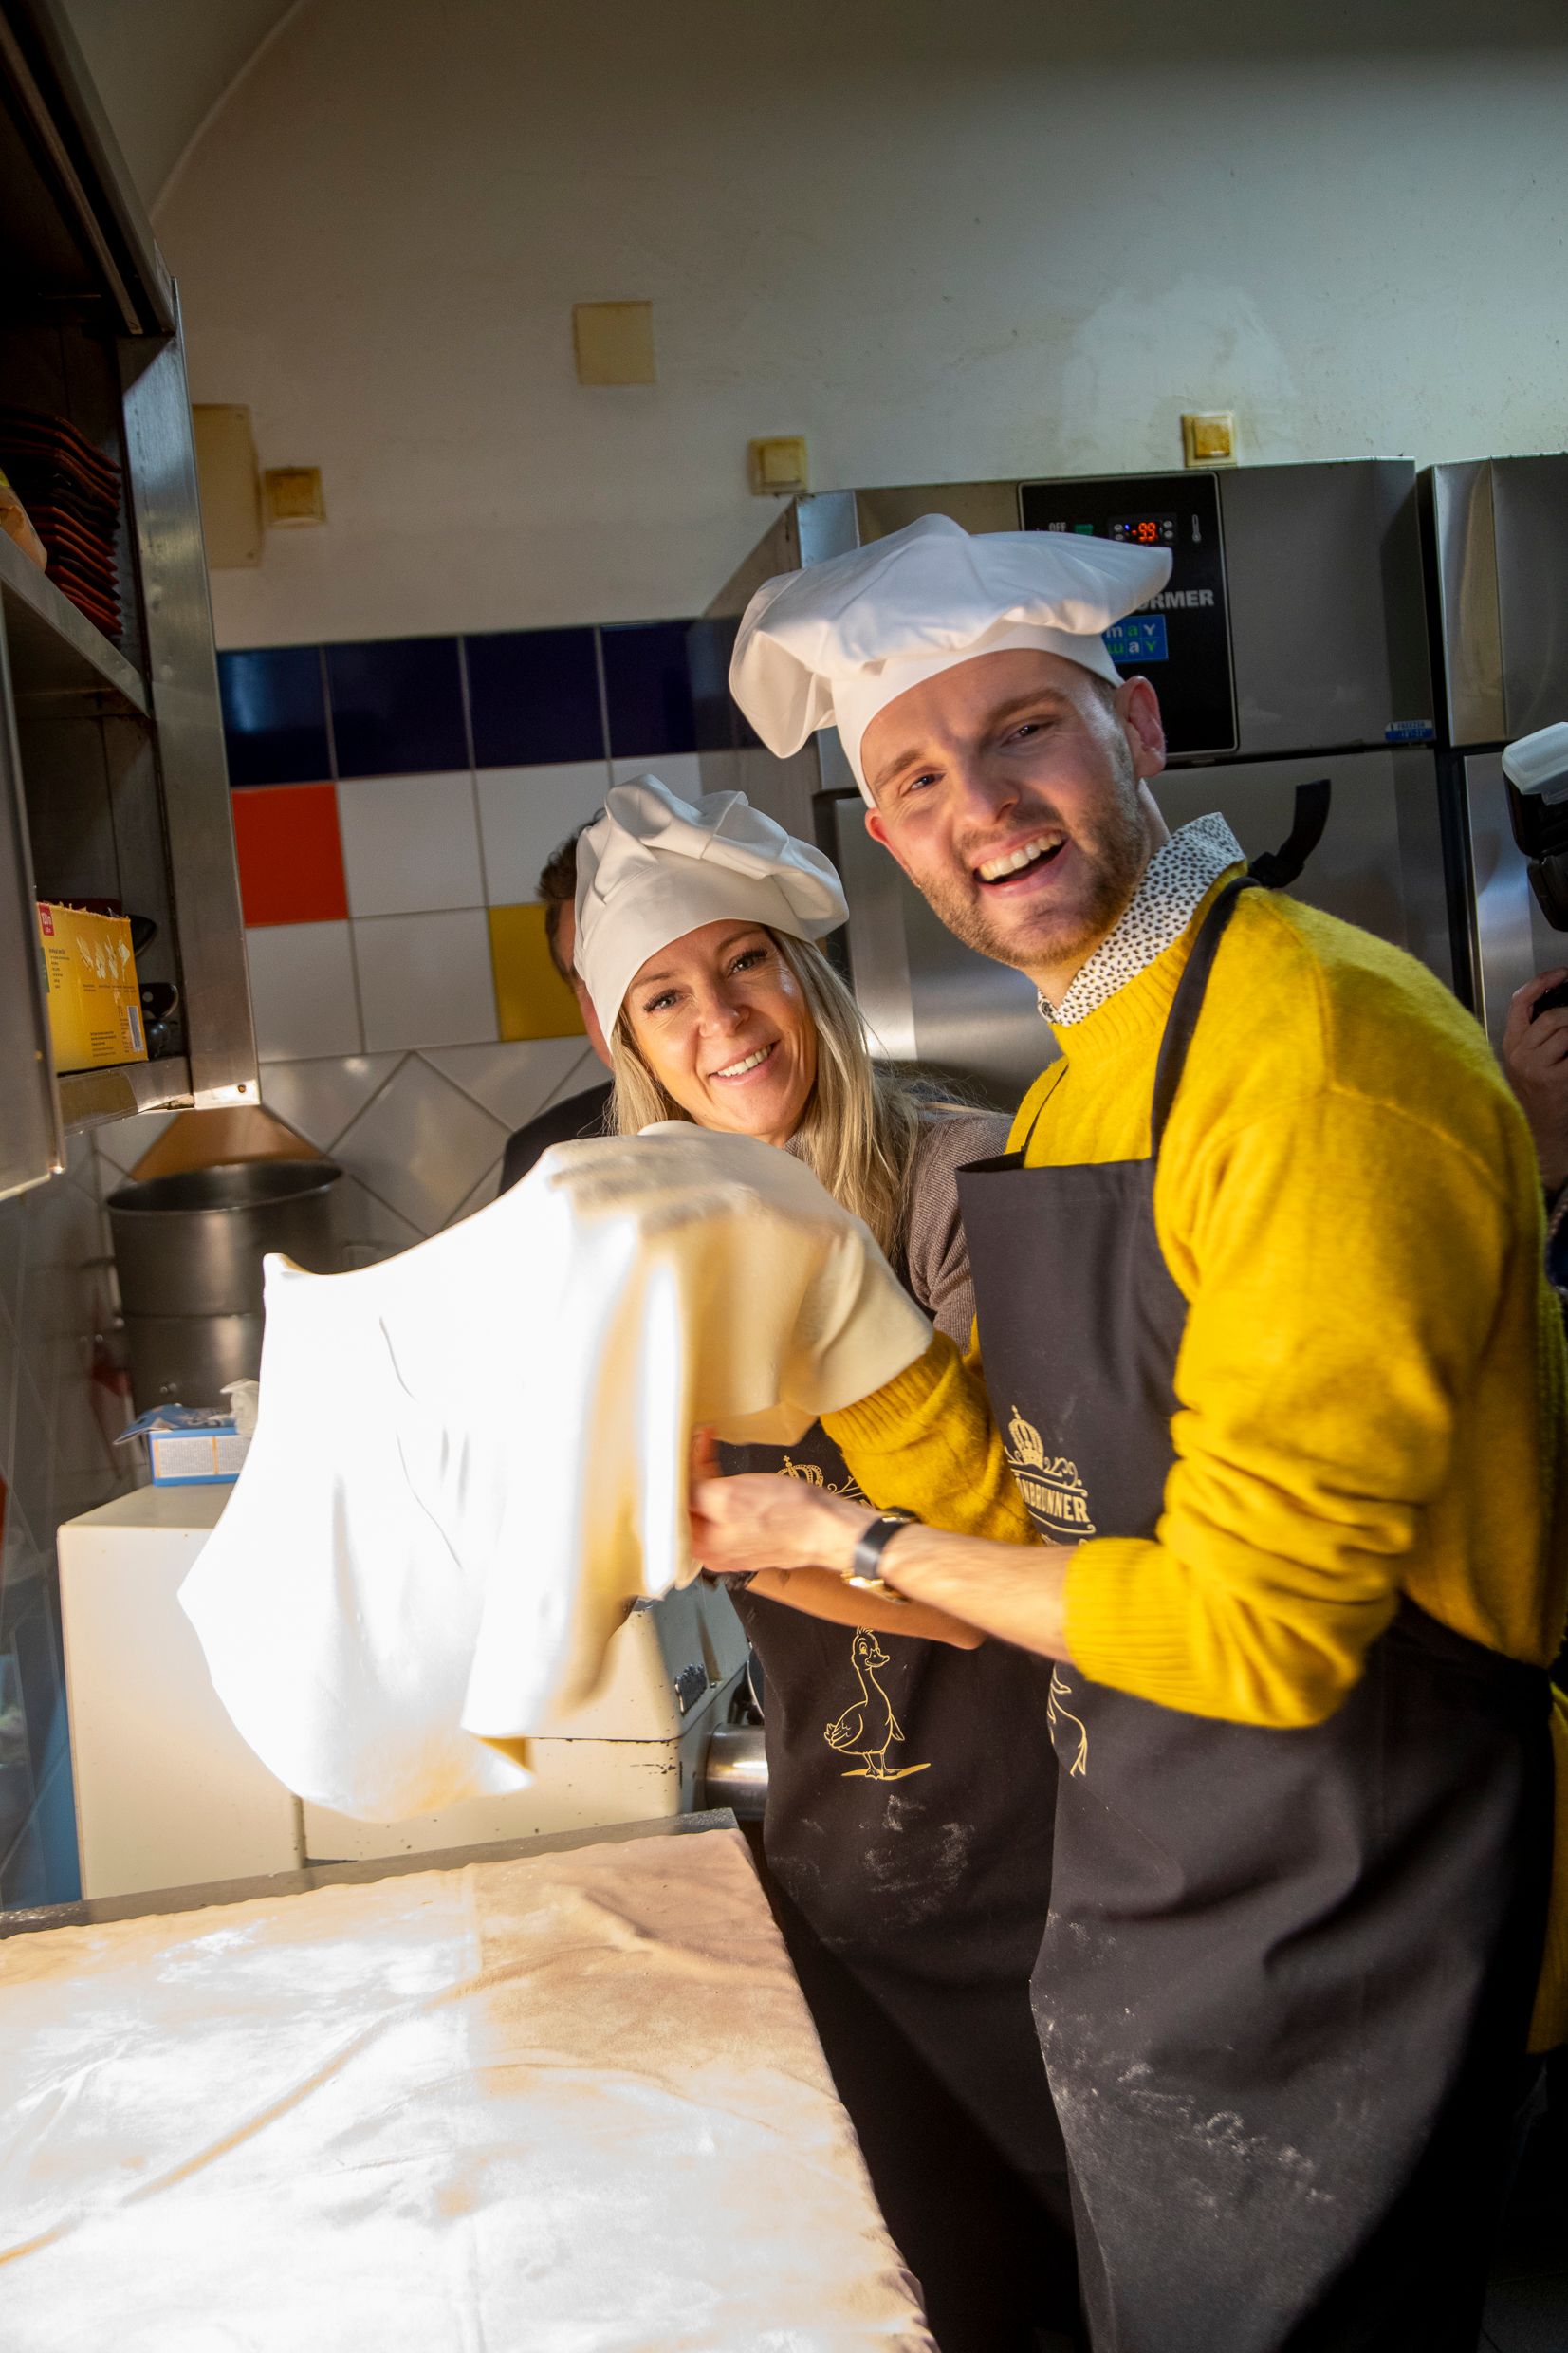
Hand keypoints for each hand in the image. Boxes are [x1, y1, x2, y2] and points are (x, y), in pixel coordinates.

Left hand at [690, 1428, 866, 1579]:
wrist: (830, 1527)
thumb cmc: (790, 1515)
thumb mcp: (730, 1496)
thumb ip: (694, 1494)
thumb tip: (673, 1488)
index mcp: (702, 1547)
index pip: (674, 1506)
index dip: (677, 1473)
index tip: (680, 1450)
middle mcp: (715, 1551)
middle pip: (691, 1505)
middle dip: (692, 1470)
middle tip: (699, 1442)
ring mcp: (735, 1545)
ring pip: (710, 1505)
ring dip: (709, 1474)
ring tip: (711, 1448)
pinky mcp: (753, 1535)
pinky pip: (730, 1510)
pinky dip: (729, 1486)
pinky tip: (735, 1472)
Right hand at [1502, 969, 1567, 1192]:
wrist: (1541, 1134)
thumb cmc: (1539, 1095)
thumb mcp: (1528, 1061)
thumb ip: (1537, 1033)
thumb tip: (1561, 1008)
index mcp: (1511, 1045)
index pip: (1521, 1002)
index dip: (1542, 982)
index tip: (1563, 972)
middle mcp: (1519, 1054)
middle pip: (1551, 1016)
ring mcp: (1536, 1067)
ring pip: (1565, 1029)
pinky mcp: (1556, 1079)